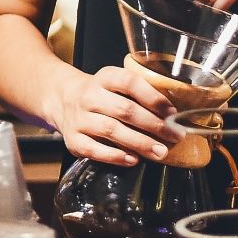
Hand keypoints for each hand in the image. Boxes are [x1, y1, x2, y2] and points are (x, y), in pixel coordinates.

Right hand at [50, 63, 178, 165]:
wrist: (63, 99)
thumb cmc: (101, 95)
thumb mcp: (115, 84)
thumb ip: (139, 95)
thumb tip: (173, 118)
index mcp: (104, 78)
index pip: (129, 82)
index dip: (152, 97)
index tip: (172, 112)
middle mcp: (89, 96)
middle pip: (124, 109)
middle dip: (154, 125)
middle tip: (174, 136)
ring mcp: (79, 118)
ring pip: (111, 130)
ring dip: (139, 142)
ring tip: (160, 152)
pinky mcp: (72, 139)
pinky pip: (94, 149)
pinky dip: (115, 156)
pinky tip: (133, 159)